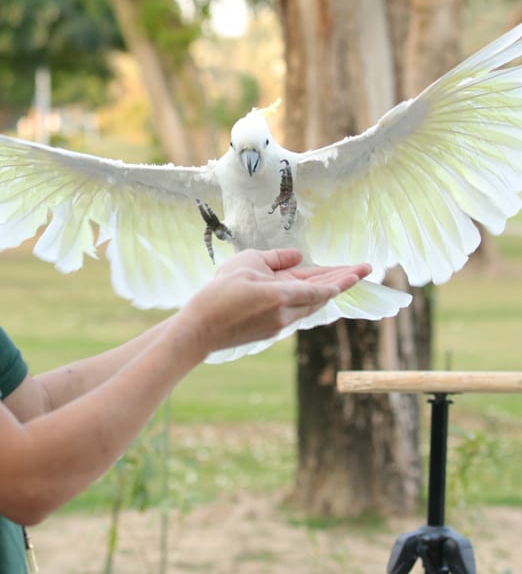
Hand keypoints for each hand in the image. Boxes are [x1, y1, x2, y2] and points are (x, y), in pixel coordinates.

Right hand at [181, 249, 371, 355]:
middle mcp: (285, 313)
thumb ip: (275, 259)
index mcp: (281, 295)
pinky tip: (314, 292)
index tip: (360, 272)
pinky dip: (309, 299)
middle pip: (320, 296)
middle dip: (343, 281)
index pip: (320, 287)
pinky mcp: (270, 331)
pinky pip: (297, 312)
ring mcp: (279, 325)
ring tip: (344, 277)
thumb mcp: (246, 263)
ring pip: (310, 306)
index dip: (342, 278)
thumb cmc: (219, 294)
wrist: (199, 330)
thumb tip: (297, 257)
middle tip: (364, 269)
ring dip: (326, 291)